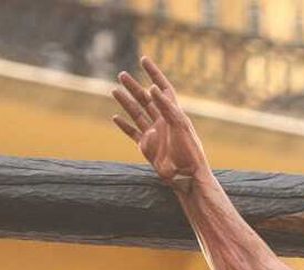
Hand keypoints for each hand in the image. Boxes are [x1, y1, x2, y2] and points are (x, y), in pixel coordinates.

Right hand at [112, 57, 208, 188]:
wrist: (186, 176)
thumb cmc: (188, 151)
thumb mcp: (179, 125)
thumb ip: (166, 106)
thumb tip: (152, 87)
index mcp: (173, 113)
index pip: (162, 88)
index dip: (153, 73)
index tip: (143, 60)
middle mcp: (163, 121)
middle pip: (146, 99)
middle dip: (134, 86)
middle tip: (122, 74)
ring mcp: (154, 134)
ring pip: (137, 113)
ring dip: (126, 102)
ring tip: (114, 90)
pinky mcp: (147, 147)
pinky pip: (133, 133)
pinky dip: (124, 125)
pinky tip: (116, 117)